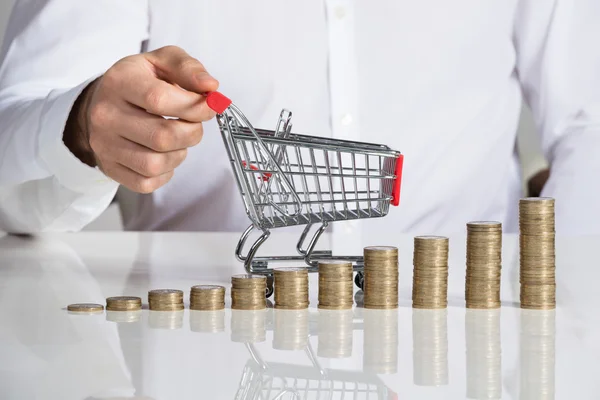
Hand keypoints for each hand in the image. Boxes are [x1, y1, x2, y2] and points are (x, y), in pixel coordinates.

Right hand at [64, 46, 218, 192]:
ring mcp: (105, 145)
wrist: (103, 103)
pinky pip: (147, 182)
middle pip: (162, 136)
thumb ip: (188, 68)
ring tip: (177, 139)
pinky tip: (164, 154)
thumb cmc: (139, 82)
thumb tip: (210, 86)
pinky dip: (165, 172)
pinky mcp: (110, 168)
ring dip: (179, 154)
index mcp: (119, 82)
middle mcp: (106, 115)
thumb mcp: (162, 62)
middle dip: (191, 133)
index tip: (209, 106)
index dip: (194, 106)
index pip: (159, 99)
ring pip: (155, 164)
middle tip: (194, 124)